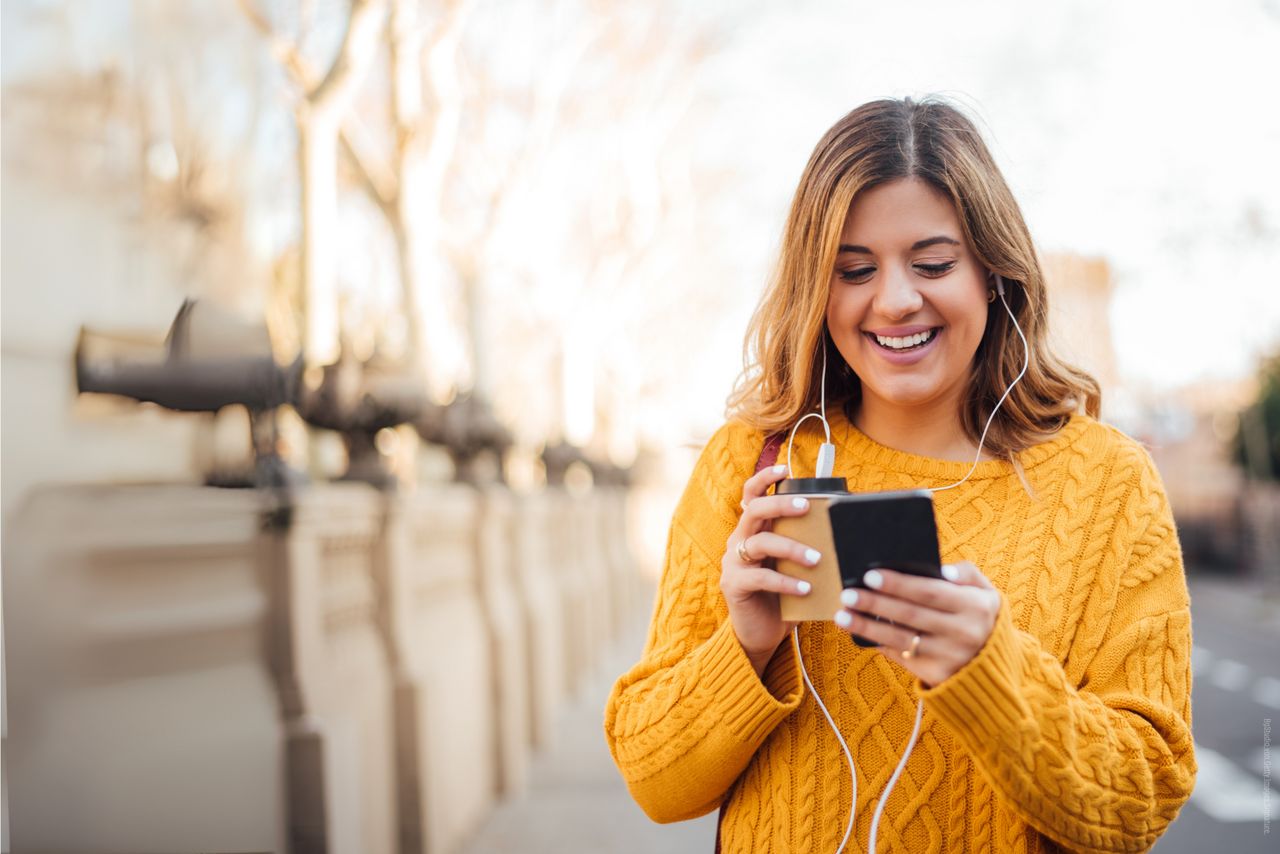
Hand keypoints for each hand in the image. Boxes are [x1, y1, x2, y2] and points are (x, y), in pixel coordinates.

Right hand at [722, 464, 820, 676]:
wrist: (761, 633)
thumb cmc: (783, 596)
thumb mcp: (795, 567)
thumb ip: (808, 548)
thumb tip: (847, 534)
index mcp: (753, 531)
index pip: (751, 496)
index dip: (764, 479)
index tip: (784, 469)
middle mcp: (739, 541)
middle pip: (754, 511)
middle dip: (781, 505)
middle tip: (806, 507)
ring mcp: (733, 562)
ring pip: (759, 542)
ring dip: (791, 547)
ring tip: (817, 559)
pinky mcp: (734, 585)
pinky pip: (760, 577)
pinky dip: (785, 581)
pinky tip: (805, 588)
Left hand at [832, 561, 1001, 688]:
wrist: (992, 666)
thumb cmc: (980, 618)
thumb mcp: (986, 593)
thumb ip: (967, 574)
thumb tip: (942, 570)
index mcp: (975, 607)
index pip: (930, 592)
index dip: (899, 584)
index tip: (870, 575)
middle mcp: (962, 634)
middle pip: (910, 615)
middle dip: (875, 603)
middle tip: (848, 593)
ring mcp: (948, 657)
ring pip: (900, 639)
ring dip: (867, 626)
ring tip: (842, 615)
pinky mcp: (935, 674)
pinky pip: (901, 656)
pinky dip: (878, 642)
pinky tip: (858, 632)